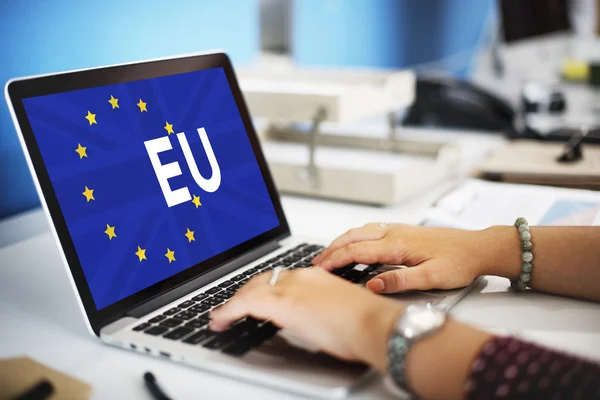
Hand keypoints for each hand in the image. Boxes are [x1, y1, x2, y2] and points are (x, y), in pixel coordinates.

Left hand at [210, 267, 403, 371]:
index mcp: (314, 276)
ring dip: (233, 303)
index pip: (279, 278)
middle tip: (232, 307)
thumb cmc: (365, 323)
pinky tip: (221, 319)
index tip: (254, 297)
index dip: (262, 288)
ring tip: (222, 316)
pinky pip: (244, 303)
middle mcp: (300, 277)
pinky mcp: (282, 303)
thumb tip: (310, 320)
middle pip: (261, 280)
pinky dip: (228, 310)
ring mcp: (290, 287)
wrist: (373, 323)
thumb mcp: (338, 310)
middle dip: (244, 293)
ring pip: (250, 289)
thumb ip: (320, 309)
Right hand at [312, 224, 495, 293]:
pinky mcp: (404, 230)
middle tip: (316, 262)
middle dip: (332, 248)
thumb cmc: (459, 263)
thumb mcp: (431, 279)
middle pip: (354, 236)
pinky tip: (355, 243)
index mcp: (398, 245)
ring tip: (329, 253)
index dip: (335, 259)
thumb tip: (372, 284)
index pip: (357, 251)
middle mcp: (395, 233)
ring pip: (361, 230)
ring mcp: (399, 229)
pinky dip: (355, 236)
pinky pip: (371, 229)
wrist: (479, 247)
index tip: (320, 268)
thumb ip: (399, 281)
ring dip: (342, 240)